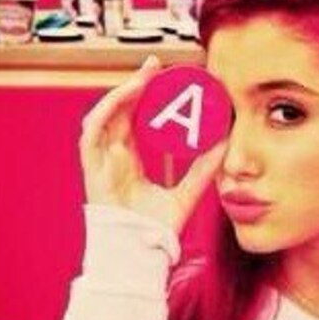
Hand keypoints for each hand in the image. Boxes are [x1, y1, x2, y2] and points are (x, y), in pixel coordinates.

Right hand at [79, 56, 226, 232]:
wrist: (140, 253)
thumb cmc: (158, 229)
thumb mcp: (187, 193)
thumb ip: (204, 170)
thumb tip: (226, 145)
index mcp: (133, 163)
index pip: (137, 121)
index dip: (148, 99)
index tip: (168, 80)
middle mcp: (114, 158)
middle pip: (121, 112)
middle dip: (137, 86)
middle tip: (157, 66)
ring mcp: (101, 163)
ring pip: (105, 115)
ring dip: (123, 92)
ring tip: (144, 74)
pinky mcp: (91, 170)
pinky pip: (92, 133)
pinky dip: (107, 113)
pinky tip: (125, 97)